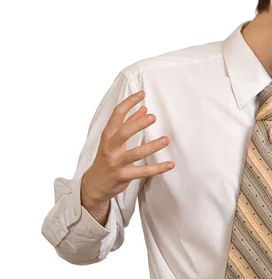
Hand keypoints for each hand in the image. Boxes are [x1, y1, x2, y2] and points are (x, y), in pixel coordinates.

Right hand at [81, 90, 174, 208]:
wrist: (94, 185)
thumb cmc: (106, 158)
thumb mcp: (112, 140)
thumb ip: (128, 124)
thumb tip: (143, 108)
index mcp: (108, 135)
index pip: (116, 114)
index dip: (129, 103)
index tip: (142, 94)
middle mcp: (110, 148)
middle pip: (123, 133)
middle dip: (138, 124)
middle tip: (153, 117)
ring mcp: (116, 162)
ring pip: (135, 153)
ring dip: (152, 146)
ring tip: (166, 140)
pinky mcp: (123, 176)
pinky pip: (143, 172)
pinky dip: (158, 168)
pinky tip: (170, 164)